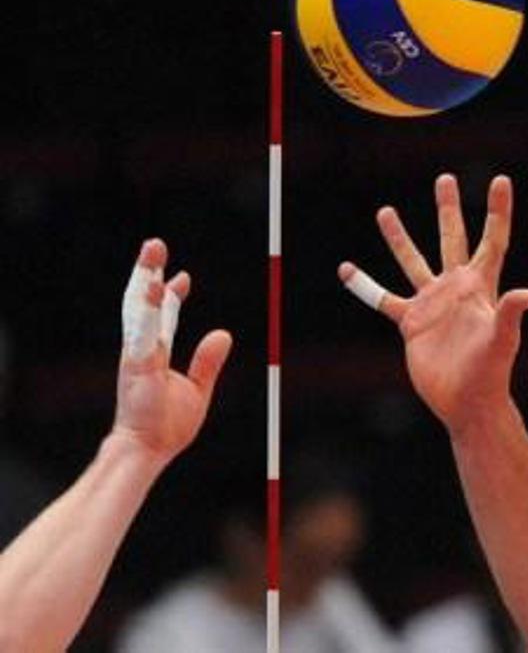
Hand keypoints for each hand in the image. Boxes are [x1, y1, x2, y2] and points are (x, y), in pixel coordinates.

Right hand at [112, 239, 232, 461]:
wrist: (147, 450)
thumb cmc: (167, 425)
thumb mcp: (197, 388)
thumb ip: (208, 361)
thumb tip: (224, 334)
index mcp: (155, 352)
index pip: (162, 314)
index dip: (170, 293)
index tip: (182, 277)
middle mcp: (142, 348)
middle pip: (143, 301)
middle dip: (149, 271)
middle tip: (155, 244)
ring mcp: (137, 353)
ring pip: (138, 307)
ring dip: (145, 277)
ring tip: (152, 252)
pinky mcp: (136, 363)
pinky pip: (141, 328)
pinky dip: (147, 307)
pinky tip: (153, 287)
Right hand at [339, 175, 527, 433]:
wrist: (467, 403)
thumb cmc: (492, 372)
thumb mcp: (502, 339)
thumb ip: (511, 314)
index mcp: (481, 285)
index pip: (492, 239)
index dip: (497, 210)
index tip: (500, 180)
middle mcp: (456, 288)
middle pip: (452, 238)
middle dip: (448, 209)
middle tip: (445, 179)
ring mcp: (432, 303)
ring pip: (413, 261)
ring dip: (400, 238)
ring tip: (386, 211)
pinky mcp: (411, 322)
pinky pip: (383, 299)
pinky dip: (365, 286)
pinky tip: (348, 270)